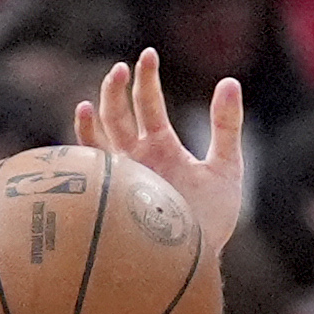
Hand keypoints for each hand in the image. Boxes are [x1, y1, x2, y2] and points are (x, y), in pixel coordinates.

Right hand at [76, 49, 244, 251]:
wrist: (197, 258)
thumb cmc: (212, 217)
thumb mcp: (227, 166)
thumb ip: (226, 125)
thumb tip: (229, 81)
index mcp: (163, 146)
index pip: (148, 103)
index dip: (146, 78)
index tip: (149, 55)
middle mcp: (137, 155)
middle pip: (120, 111)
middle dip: (120, 87)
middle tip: (125, 66)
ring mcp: (122, 172)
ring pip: (102, 130)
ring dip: (104, 104)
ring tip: (113, 79)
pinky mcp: (113, 191)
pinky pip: (91, 161)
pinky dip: (85, 137)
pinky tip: (84, 112)